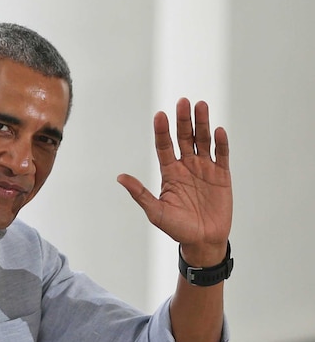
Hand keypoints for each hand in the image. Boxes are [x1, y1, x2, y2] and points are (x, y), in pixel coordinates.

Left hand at [117, 98, 231, 263]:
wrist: (202, 240)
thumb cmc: (176, 228)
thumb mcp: (155, 211)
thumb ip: (140, 194)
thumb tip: (119, 177)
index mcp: (169, 172)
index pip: (164, 146)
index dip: (162, 131)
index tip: (160, 115)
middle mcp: (186, 166)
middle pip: (183, 137)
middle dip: (183, 120)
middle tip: (182, 101)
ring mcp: (204, 168)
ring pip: (203, 140)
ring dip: (202, 123)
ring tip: (200, 105)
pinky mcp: (222, 174)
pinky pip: (222, 155)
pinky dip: (221, 143)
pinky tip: (218, 131)